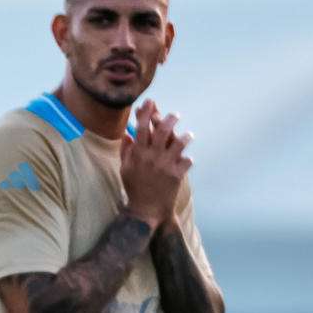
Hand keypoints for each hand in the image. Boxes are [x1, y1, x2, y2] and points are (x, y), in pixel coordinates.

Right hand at [119, 100, 192, 224]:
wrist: (147, 210)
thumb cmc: (134, 188)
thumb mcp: (125, 169)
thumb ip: (126, 151)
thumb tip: (127, 134)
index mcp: (138, 154)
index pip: (141, 128)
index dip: (145, 113)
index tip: (150, 102)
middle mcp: (152, 158)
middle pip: (163, 131)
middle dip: (169, 119)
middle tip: (175, 115)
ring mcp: (165, 166)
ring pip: (179, 143)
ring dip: (185, 137)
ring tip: (188, 136)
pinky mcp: (177, 175)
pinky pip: (187, 161)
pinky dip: (187, 159)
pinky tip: (186, 161)